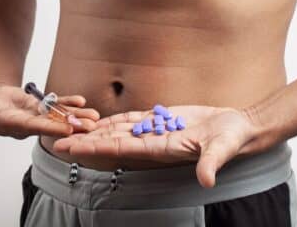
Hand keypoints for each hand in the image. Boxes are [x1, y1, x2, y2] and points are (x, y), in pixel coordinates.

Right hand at [0, 81, 99, 138]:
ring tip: (95, 119)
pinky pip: (56, 106)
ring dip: (76, 118)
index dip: (47, 128)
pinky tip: (83, 102)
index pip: (30, 127)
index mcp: (9, 123)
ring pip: (57, 118)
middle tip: (90, 129)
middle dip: (70, 127)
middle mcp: (25, 123)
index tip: (65, 130)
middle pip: (50, 126)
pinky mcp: (39, 107)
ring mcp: (34, 116)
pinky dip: (69, 104)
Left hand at [52, 105, 261, 187]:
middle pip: (111, 139)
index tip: (73, 147)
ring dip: (94, 128)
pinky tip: (98, 117)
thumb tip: (206, 180)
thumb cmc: (232, 137)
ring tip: (70, 126)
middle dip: (84, 139)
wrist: (240, 127)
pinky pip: (132, 118)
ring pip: (118, 128)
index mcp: (162, 149)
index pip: (121, 148)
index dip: (95, 147)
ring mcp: (156, 130)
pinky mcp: (162, 118)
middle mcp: (153, 142)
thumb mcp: (222, 149)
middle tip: (56, 136)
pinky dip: (113, 118)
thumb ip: (211, 163)